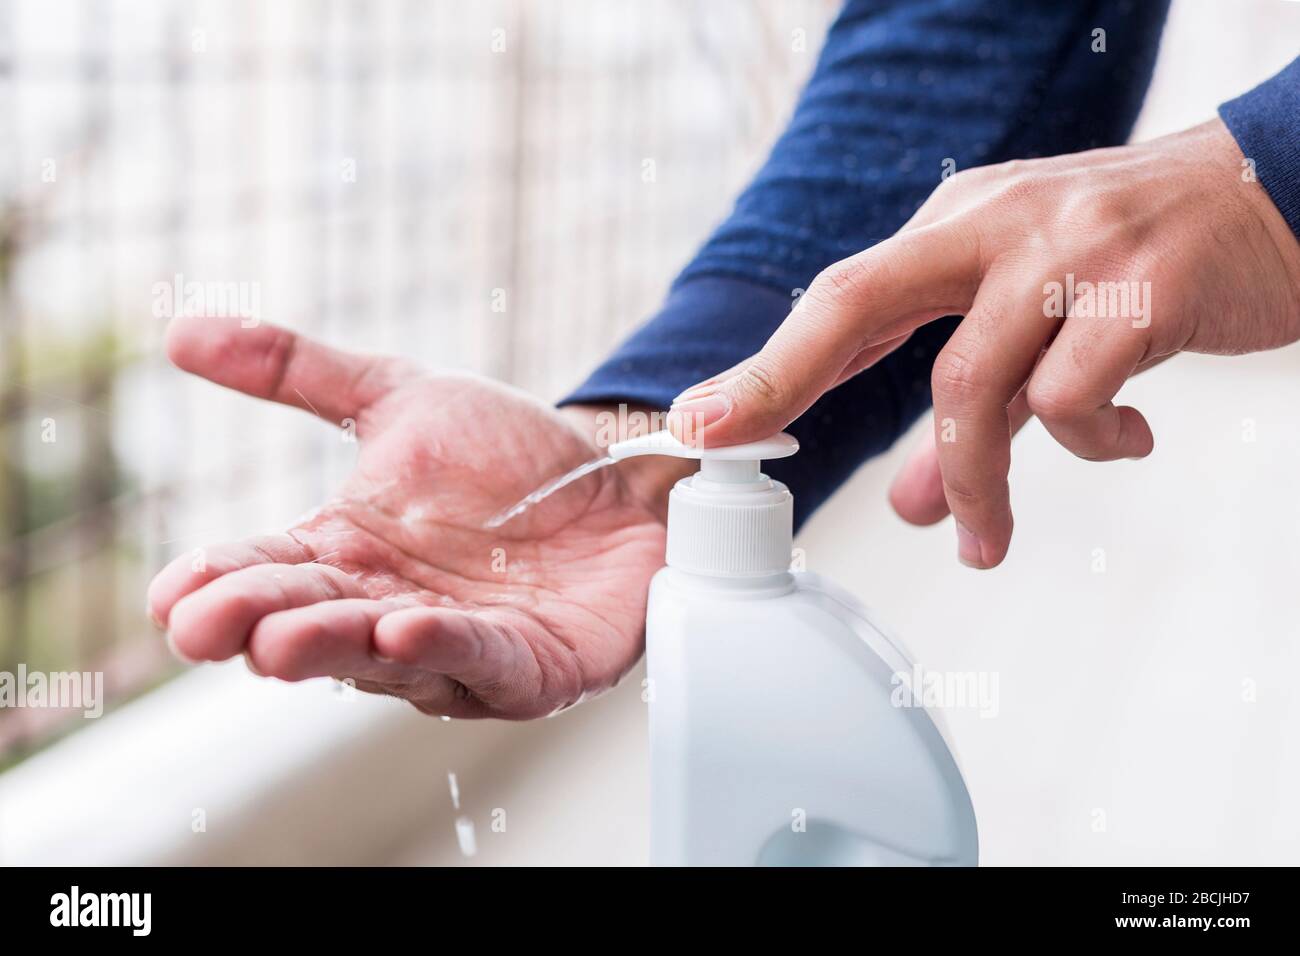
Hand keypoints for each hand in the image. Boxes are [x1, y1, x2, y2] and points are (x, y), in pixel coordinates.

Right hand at [148, 318, 685, 717]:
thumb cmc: (508, 456)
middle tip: (204, 626)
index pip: (267, 573)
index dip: (218, 584)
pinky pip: (483, 664)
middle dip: (257, 626)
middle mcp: (388, 610)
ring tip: (285, 637)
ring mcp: (459, 648)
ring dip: (335, 647)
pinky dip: (445, 651)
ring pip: (383, 660)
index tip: (170, 594)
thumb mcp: (400, 396)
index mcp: (347, 554)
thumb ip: (299, 370)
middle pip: (311, 626)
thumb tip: (180, 333)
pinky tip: (405, 631)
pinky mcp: (530, 668)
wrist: (617, 477)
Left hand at [667, 118, 1299, 566]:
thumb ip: (971, 411)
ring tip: (984, 539)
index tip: (699, 421)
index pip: (842, 296)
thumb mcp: (1035, 320)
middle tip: (725, 439)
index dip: (767, 364)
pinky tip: (1124, 441)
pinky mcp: (1141, 289)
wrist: (1276, 192)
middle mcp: (998, 224)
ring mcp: (1068, 250)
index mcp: (960, 224)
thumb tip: (913, 503)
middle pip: (860, 297)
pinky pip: (1075, 398)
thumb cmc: (1135, 259)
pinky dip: (1087, 444)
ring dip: (971, 481)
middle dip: (781, 375)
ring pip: (973, 383)